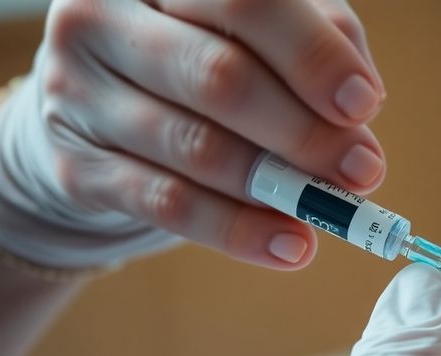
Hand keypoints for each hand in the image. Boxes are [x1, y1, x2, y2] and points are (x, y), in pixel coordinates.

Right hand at [0, 0, 384, 269]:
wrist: (103, 123)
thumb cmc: (202, 62)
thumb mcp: (262, 33)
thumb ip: (316, 41)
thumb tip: (361, 98)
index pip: (244, 0)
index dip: (311, 55)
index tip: (365, 105)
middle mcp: (101, 16)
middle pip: (219, 76)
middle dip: (305, 132)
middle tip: (363, 171)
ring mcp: (76, 91)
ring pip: (195, 146)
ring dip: (279, 186)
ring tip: (334, 212)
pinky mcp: (75, 166)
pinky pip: (168, 204)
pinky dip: (239, 231)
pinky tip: (290, 247)